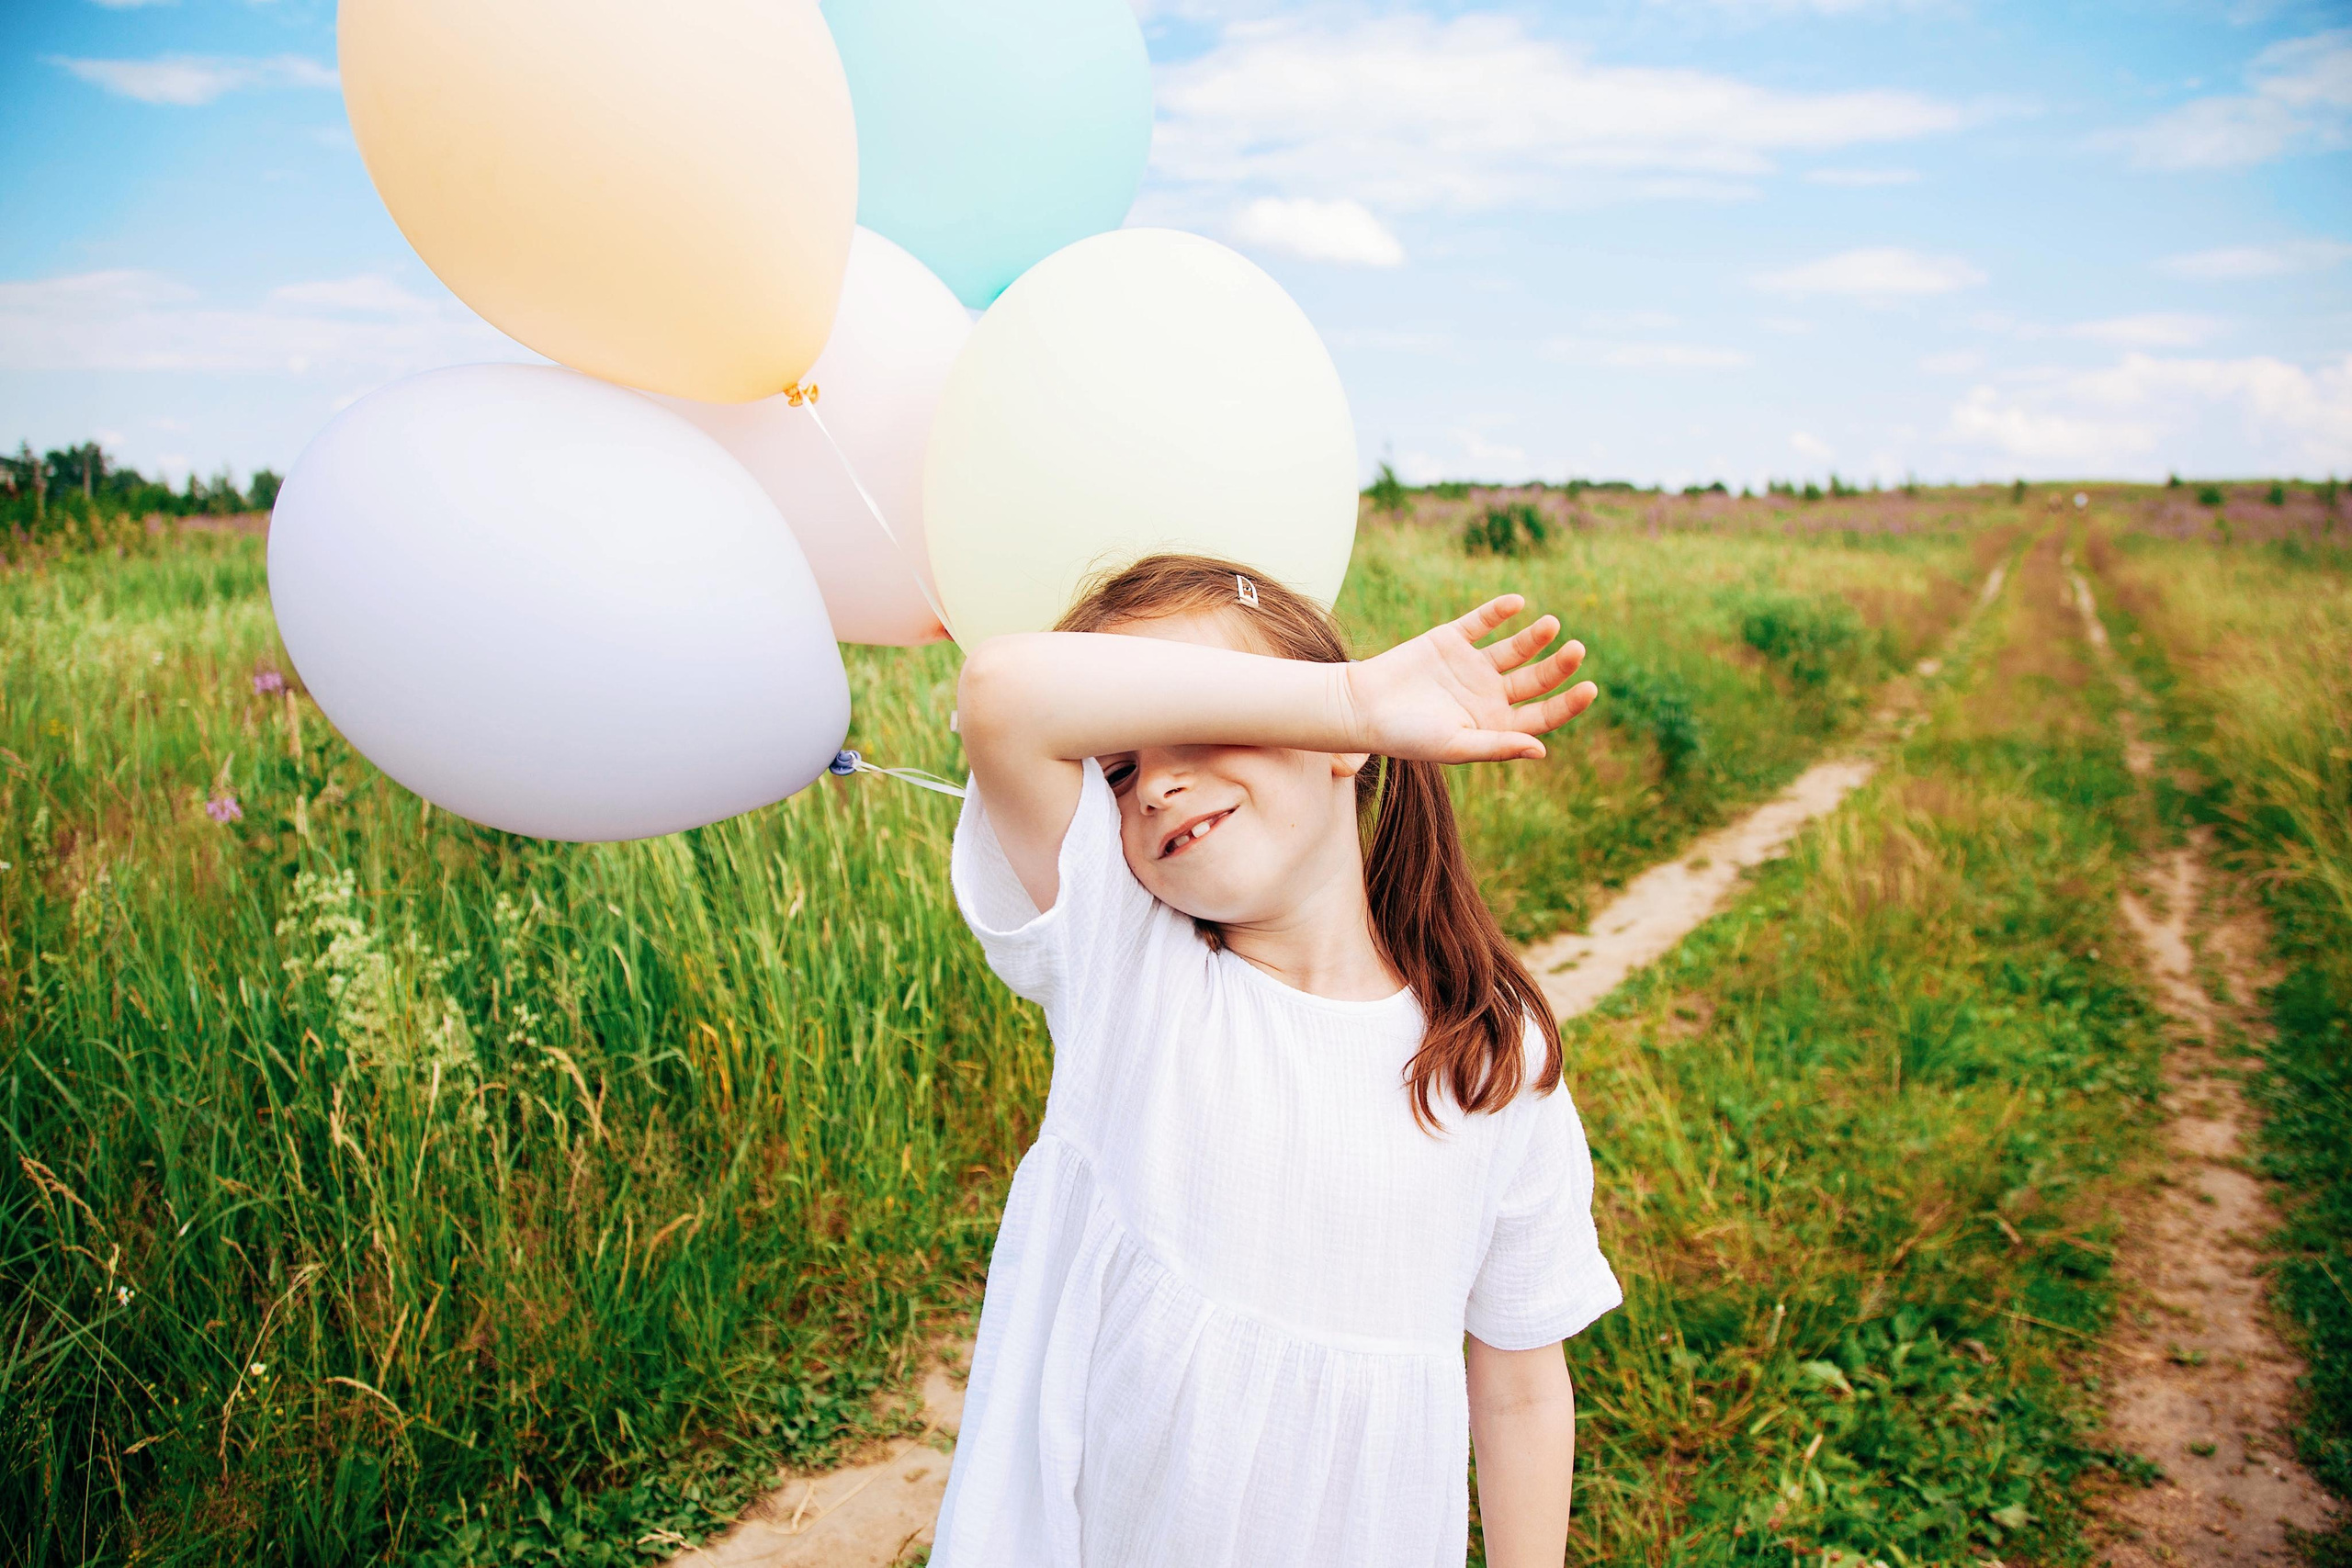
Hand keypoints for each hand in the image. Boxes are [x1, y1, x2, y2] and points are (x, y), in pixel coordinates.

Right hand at [1341, 595, 1595, 763]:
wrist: (1362, 706)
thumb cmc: (1406, 736)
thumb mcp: (1455, 745)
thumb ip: (1498, 744)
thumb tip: (1542, 749)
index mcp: (1496, 723)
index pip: (1543, 714)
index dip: (1568, 703)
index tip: (1589, 689)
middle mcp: (1489, 694)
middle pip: (1535, 679)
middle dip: (1558, 666)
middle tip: (1577, 650)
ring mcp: (1472, 665)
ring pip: (1515, 648)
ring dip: (1535, 637)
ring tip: (1552, 625)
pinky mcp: (1451, 640)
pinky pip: (1481, 622)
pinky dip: (1498, 611)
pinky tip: (1516, 604)